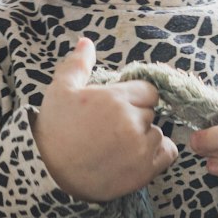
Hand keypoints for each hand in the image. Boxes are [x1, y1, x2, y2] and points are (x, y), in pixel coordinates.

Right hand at [30, 37, 178, 202]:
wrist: (50, 175)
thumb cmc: (54, 131)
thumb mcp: (60, 90)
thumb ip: (78, 65)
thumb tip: (86, 42)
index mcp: (115, 98)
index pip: (147, 90)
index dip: (134, 98)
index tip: (119, 109)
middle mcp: (132, 122)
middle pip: (151, 112)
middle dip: (136, 117)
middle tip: (113, 130)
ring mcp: (140, 149)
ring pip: (158, 134)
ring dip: (145, 137)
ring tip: (121, 146)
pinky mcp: (144, 172)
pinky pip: (168, 154)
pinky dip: (158, 153)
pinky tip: (139, 155)